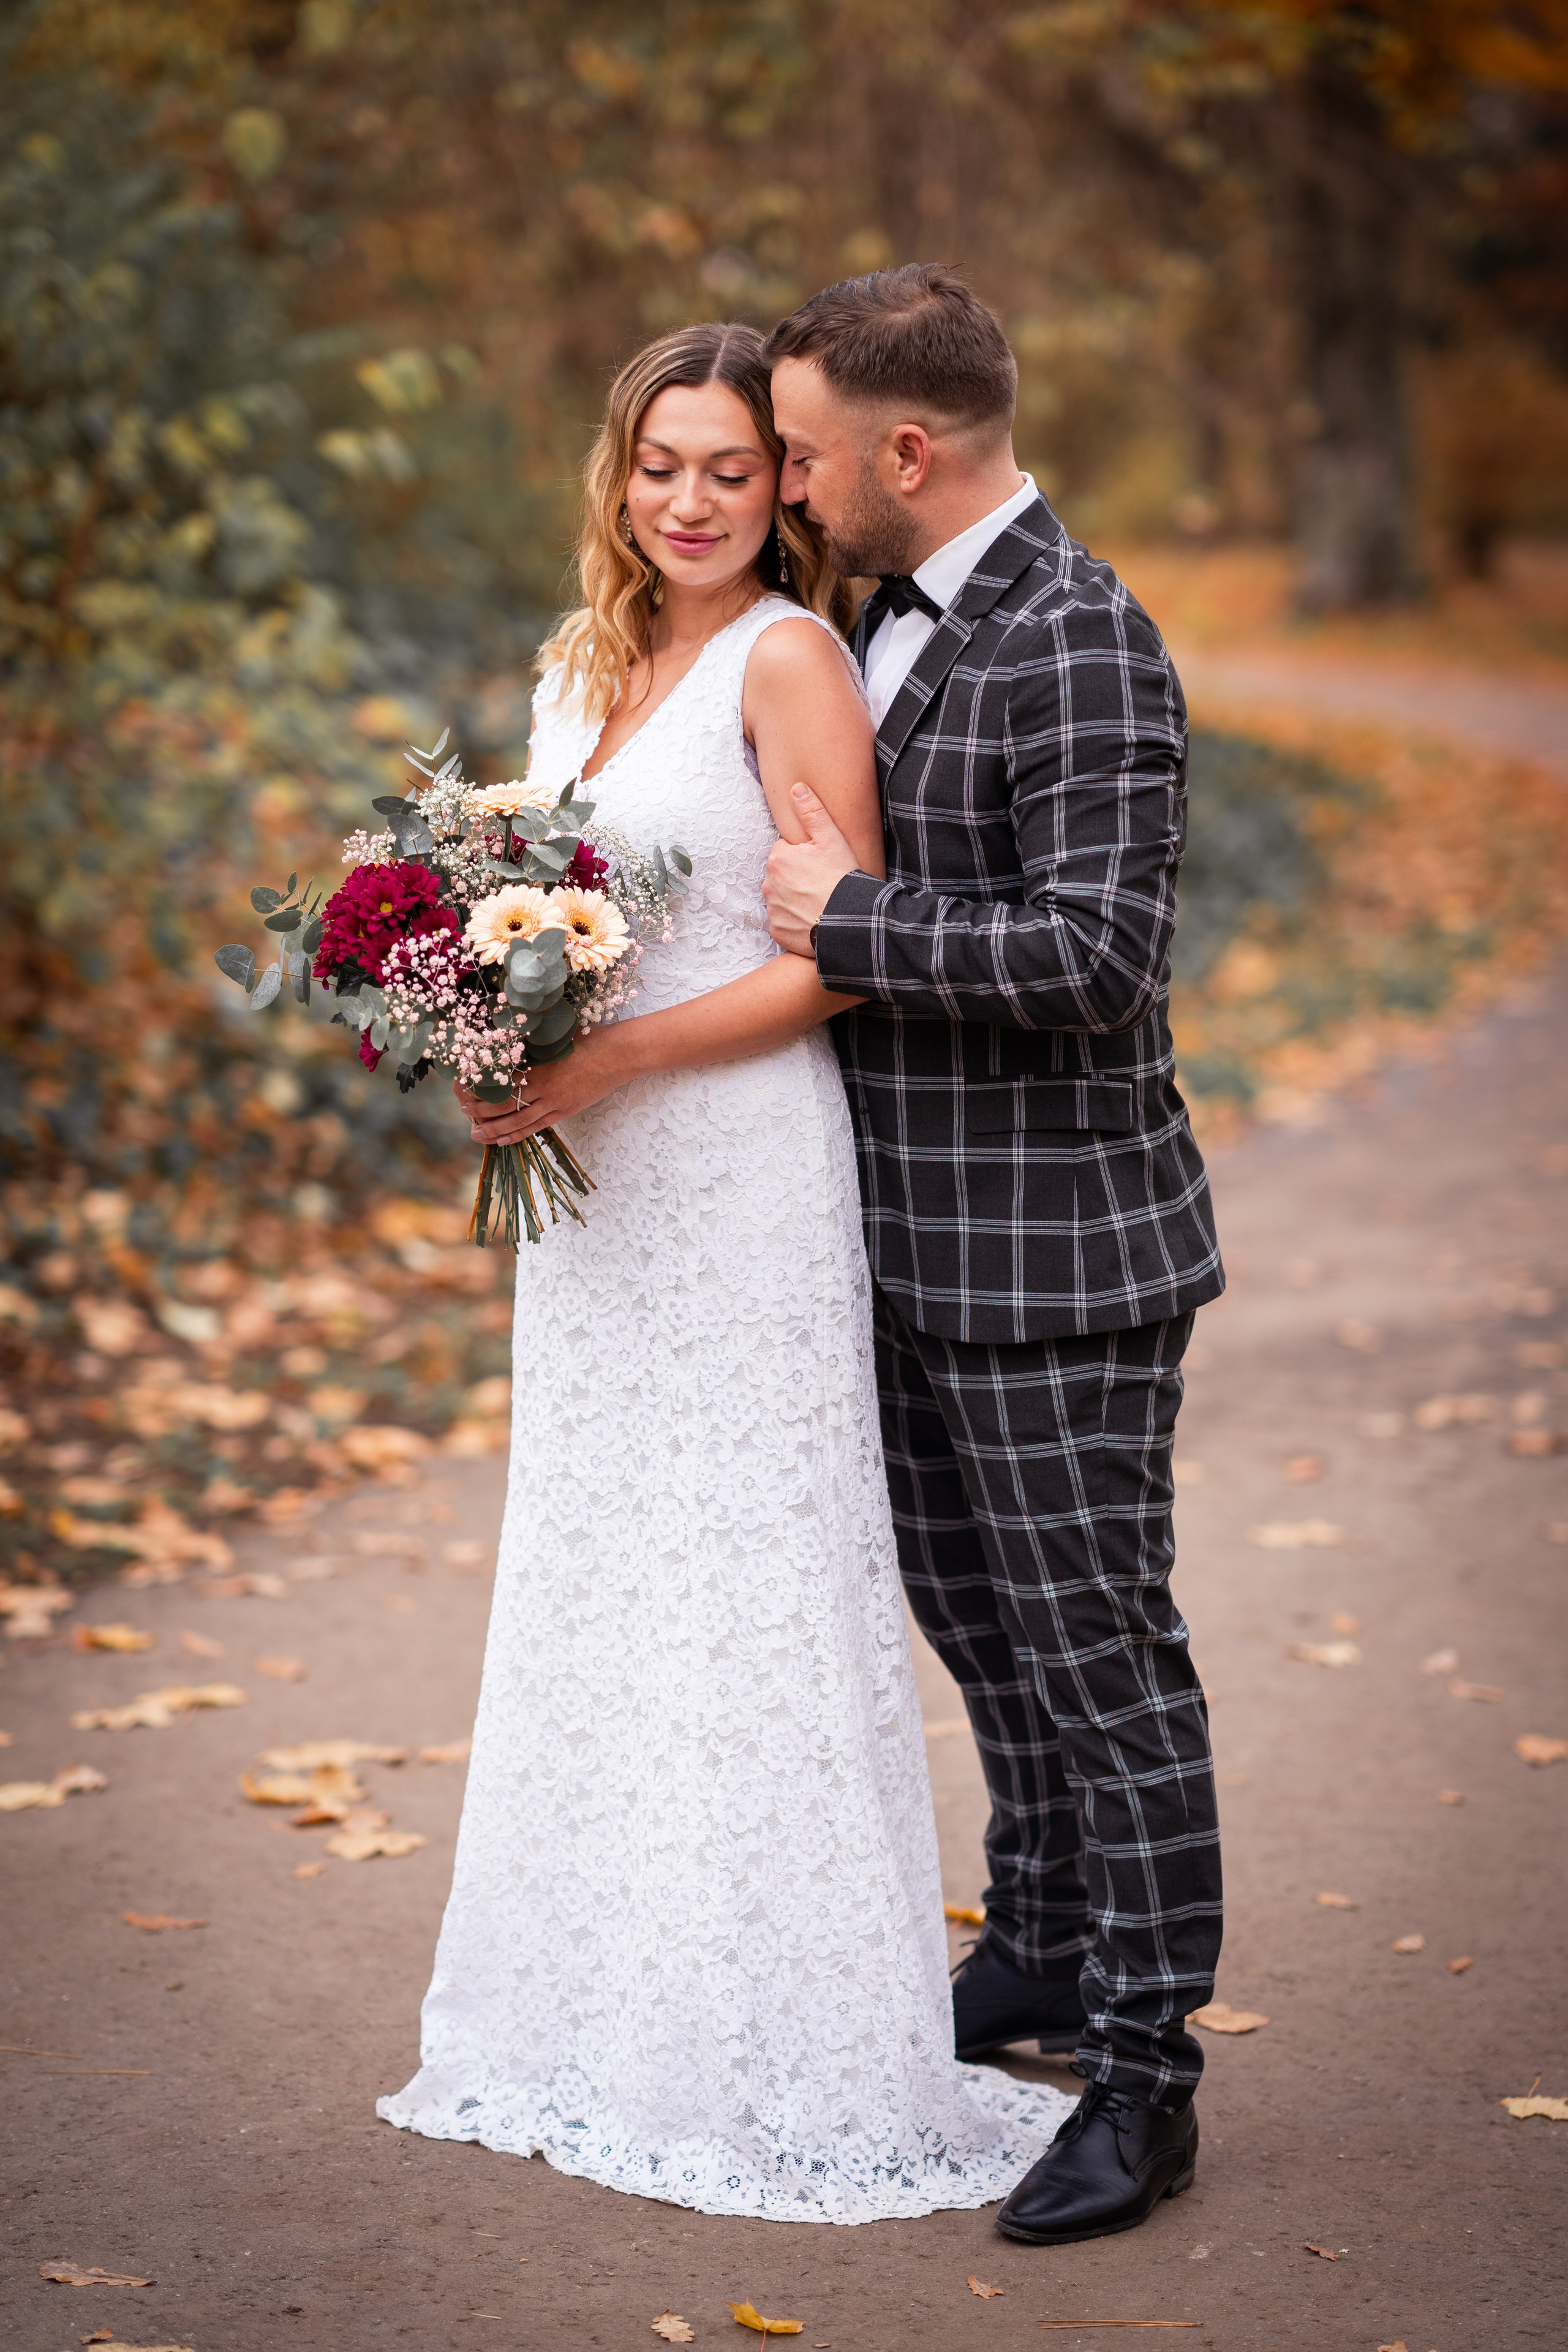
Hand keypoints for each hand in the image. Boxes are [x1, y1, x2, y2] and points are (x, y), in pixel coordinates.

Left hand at [452, 1024, 629, 1144]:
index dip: (478, 1086)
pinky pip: (536, 1127)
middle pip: (503, 1104)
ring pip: (517, 1120)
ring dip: (493, 1128)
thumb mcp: (554, 1039)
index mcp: (536, 1066)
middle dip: (480, 1110)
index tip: (462, 1086)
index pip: (499, 1081)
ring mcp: (554, 1102)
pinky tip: (502, 1140)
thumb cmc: (587, 1040)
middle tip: (463, 1111)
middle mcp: (542, 1087)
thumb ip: (531, 1047)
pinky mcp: (564, 1111)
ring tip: (475, 1133)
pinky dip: (517, 1135)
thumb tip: (506, 1045)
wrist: (617, 1055)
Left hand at [763, 783, 860, 956]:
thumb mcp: (832, 838)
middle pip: (781, 875)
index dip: (804, 857)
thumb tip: (796, 788)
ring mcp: (771, 910)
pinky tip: (813, 919)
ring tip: (819, 902)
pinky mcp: (777, 931)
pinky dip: (794, 921)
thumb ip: (811, 811)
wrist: (848, 920)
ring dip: (795, 899)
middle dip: (796, 878)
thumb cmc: (842, 877)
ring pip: (781, 898)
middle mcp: (768, 884)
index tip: (821, 866)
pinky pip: (782, 922)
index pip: (785, 852)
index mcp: (778, 859)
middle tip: (821, 884)